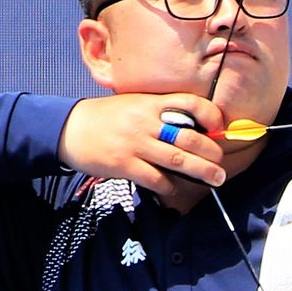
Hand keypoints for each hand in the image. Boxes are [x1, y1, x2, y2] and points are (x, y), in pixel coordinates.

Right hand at [57, 94, 227, 198]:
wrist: (70, 128)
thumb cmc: (108, 118)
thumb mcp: (135, 105)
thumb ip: (161, 113)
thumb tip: (195, 130)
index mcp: (151, 103)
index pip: (189, 103)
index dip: (210, 115)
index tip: (219, 128)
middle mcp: (146, 121)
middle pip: (190, 137)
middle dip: (212, 152)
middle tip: (221, 163)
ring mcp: (136, 144)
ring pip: (179, 160)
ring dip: (202, 172)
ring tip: (217, 179)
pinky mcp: (125, 164)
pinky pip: (156, 179)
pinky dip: (170, 186)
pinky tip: (175, 188)